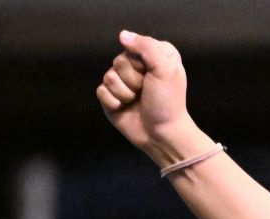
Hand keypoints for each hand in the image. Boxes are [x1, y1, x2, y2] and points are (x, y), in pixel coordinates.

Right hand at [98, 30, 203, 164]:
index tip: (155, 74)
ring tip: (136, 100)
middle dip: (132, 79)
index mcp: (154, 55)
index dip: (142, 62)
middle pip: (119, 61)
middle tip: (145, 90)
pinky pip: (101, 91)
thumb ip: (146, 47)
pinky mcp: (110, 97)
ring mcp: (122, 82)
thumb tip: (123, 34)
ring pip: (108, 76)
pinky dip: (113, 102)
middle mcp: (137, 65)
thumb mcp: (166, 69)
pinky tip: (124, 108)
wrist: (161, 133)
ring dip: (124, 92)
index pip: (134, 45)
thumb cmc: (168, 101)